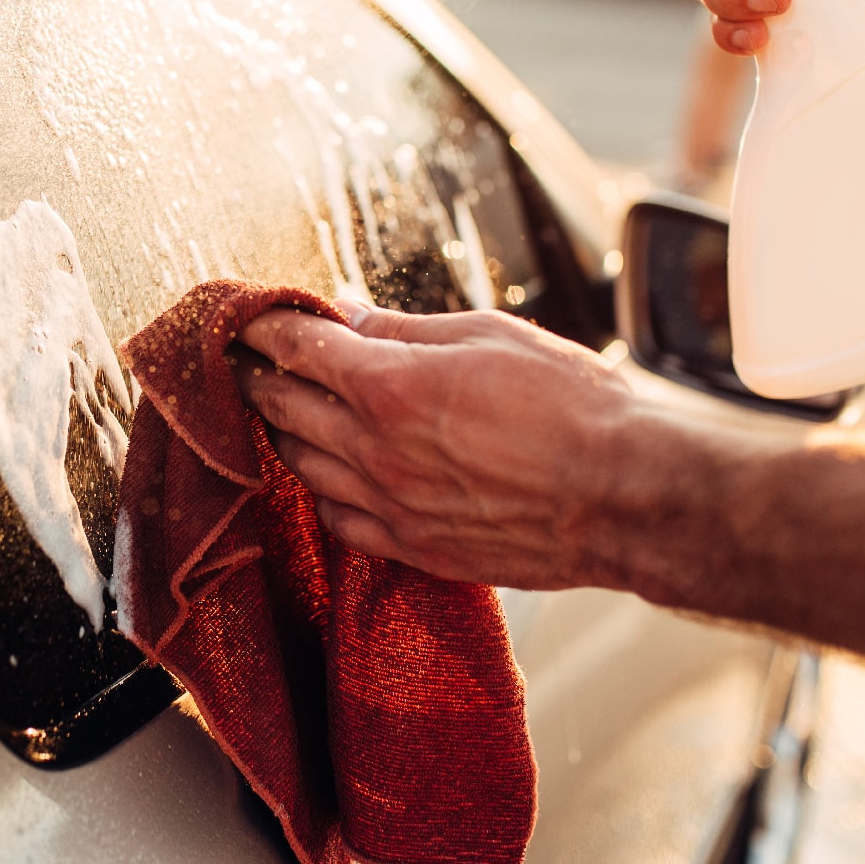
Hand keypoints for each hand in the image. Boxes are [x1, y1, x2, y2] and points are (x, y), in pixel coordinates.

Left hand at [234, 300, 645, 588]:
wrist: (624, 496)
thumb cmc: (573, 405)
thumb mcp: (488, 335)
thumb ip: (404, 329)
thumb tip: (347, 315)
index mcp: (390, 387)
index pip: (295, 348)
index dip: (262, 326)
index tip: (246, 315)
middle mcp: (375, 450)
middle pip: (281, 405)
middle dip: (254, 373)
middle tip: (240, 356)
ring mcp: (390, 505)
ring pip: (301, 463)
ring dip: (282, 429)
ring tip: (277, 406)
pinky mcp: (413, 548)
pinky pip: (338, 518)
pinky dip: (322, 488)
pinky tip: (328, 471)